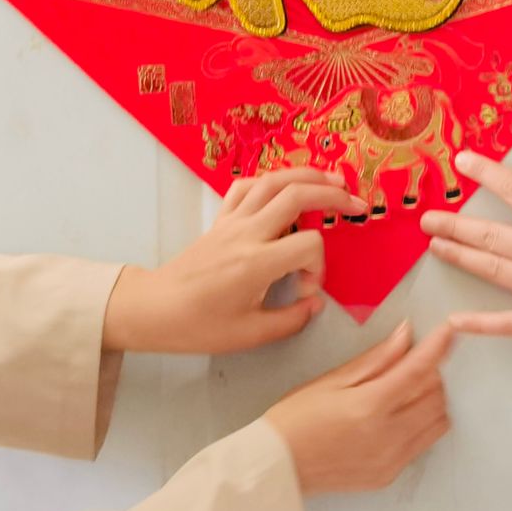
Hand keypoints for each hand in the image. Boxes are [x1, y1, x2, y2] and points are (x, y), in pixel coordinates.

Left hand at [103, 170, 363, 355]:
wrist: (154, 309)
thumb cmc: (199, 326)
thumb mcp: (249, 335)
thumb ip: (290, 319)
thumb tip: (314, 303)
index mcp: (256, 264)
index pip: (308, 245)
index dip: (319, 266)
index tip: (307, 289)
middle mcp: (246, 234)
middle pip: (296, 195)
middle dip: (332, 196)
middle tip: (356, 205)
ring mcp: (231, 222)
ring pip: (272, 181)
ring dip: (306, 175)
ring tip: (333, 181)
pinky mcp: (220, 219)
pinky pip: (246, 186)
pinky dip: (270, 180)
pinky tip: (285, 187)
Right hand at [263, 322, 454, 493]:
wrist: (276, 467)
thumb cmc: (295, 418)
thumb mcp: (331, 381)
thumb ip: (375, 359)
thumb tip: (406, 335)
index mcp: (369, 407)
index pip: (418, 370)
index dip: (438, 347)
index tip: (449, 330)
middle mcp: (387, 436)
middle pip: (436, 396)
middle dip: (431, 373)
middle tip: (410, 363)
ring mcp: (391, 460)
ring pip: (437, 422)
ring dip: (431, 400)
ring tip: (404, 391)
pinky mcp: (389, 476)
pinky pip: (422, 444)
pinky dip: (420, 424)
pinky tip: (395, 416)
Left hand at [422, 144, 511, 351]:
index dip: (489, 174)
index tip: (462, 162)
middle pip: (493, 235)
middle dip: (457, 223)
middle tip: (426, 217)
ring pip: (493, 271)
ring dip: (462, 257)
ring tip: (435, 247)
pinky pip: (509, 324)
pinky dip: (480, 324)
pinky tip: (455, 321)